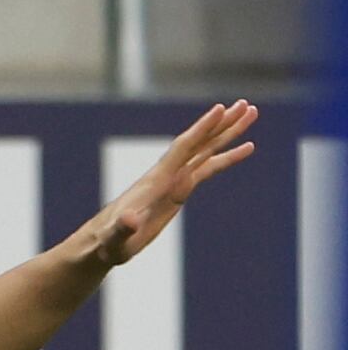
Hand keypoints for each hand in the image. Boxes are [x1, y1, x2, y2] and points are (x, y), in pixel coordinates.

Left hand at [83, 99, 257, 268]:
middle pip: (198, 143)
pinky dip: (226, 157)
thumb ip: (122, 229)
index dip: (200, 129)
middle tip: (246, 104)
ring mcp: (172, 181)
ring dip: (228, 133)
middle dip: (222, 124)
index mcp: (155, 181)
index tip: (221, 109)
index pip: (182, 149)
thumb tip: (130, 220)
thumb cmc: (105, 245)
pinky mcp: (177, 191)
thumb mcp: (114, 240)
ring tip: (251, 114)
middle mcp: (165, 175)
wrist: (100, 245)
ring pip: (205, 151)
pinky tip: (246, 148)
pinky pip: (207, 168)